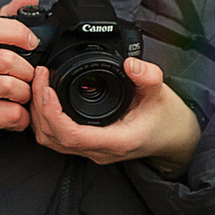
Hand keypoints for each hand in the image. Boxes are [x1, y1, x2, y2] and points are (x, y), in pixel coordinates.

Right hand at [0, 0, 42, 173]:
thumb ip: (6, 21)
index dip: (15, 31)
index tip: (32, 42)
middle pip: (7, 60)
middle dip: (28, 72)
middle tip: (26, 81)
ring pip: (12, 87)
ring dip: (26, 96)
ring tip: (20, 100)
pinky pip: (10, 114)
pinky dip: (21, 119)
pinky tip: (15, 118)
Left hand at [27, 55, 202, 174]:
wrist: (176, 138)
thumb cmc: (168, 119)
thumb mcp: (162, 93)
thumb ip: (148, 77)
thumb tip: (130, 64)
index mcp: (116, 140)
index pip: (71, 135)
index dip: (51, 112)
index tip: (47, 86)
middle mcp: (99, 150)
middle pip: (52, 137)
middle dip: (38, 107)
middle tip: (39, 76)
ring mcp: (92, 151)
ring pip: (50, 140)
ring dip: (39, 114)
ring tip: (39, 85)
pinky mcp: (88, 146)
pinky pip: (56, 138)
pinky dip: (46, 120)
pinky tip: (46, 100)